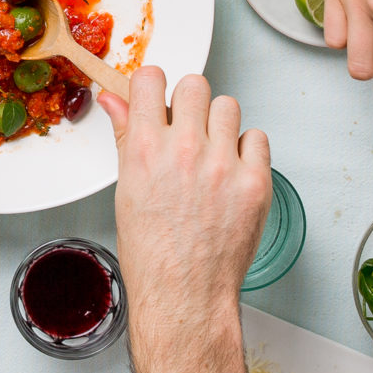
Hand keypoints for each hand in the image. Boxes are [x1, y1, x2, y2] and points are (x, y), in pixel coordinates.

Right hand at [99, 68, 268, 372]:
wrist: (185, 294)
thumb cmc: (153, 251)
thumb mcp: (128, 188)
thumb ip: (127, 136)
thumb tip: (114, 100)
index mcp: (146, 148)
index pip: (152, 79)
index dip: (155, 86)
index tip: (159, 98)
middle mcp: (186, 150)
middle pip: (195, 85)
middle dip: (191, 104)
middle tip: (190, 130)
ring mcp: (224, 165)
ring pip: (229, 106)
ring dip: (221, 124)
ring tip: (214, 153)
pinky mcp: (256, 182)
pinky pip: (257, 138)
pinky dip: (247, 152)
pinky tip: (233, 174)